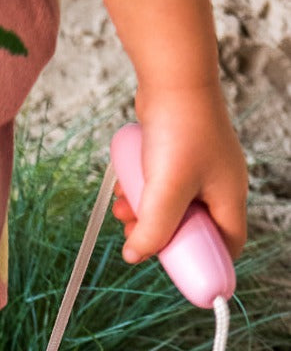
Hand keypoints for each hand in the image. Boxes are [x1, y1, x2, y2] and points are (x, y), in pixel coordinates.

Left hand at [112, 83, 247, 264]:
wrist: (172, 79)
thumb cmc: (181, 129)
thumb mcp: (166, 190)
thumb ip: (153, 230)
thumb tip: (135, 256)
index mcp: (228, 197)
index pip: (227, 245)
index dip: (204, 264)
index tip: (176, 271)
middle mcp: (218, 185)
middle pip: (190, 230)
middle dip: (160, 236)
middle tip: (135, 236)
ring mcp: (198, 171)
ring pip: (169, 209)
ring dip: (143, 214)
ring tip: (122, 210)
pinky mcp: (178, 158)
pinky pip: (158, 187)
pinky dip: (141, 192)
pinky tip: (123, 189)